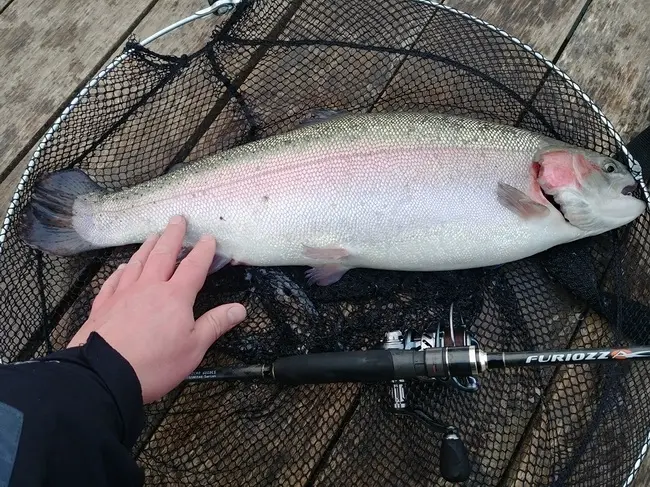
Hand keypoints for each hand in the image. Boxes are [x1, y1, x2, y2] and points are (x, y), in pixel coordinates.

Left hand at [68, 215, 246, 403]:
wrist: (104, 375)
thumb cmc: (154, 364)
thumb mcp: (194, 348)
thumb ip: (216, 324)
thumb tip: (240, 309)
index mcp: (175, 296)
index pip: (193, 266)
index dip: (203, 251)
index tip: (209, 238)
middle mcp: (149, 287)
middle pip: (163, 254)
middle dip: (173, 235)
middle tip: (178, 219)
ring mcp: (124, 294)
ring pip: (138, 262)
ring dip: (147, 247)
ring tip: (153, 235)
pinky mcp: (104, 305)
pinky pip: (113, 281)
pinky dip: (120, 270)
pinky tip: (123, 266)